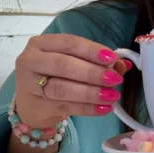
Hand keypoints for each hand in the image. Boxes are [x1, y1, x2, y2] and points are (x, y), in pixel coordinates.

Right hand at [14, 34, 128, 129]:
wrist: (30, 105)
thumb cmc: (54, 76)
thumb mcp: (73, 63)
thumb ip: (96, 61)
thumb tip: (123, 64)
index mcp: (41, 44)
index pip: (68, 43)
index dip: (91, 50)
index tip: (112, 58)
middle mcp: (31, 61)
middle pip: (63, 65)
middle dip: (92, 72)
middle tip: (115, 79)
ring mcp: (30, 85)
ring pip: (63, 88)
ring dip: (91, 92)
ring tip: (112, 95)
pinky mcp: (36, 107)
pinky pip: (65, 107)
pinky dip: (87, 108)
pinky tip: (103, 108)